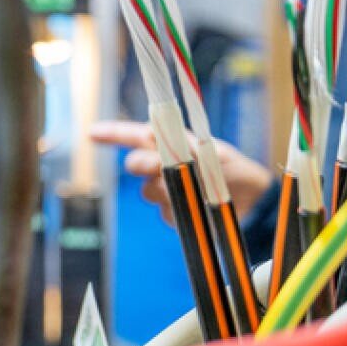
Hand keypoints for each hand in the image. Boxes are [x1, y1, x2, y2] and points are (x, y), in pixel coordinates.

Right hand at [91, 120, 274, 221]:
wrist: (254, 204)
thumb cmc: (234, 172)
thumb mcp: (208, 158)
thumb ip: (177, 158)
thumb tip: (151, 162)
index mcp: (173, 143)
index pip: (136, 135)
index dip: (112, 134)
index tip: (91, 133)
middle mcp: (166, 165)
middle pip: (136, 164)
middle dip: (141, 164)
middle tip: (154, 168)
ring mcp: (167, 190)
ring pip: (148, 190)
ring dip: (165, 190)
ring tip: (193, 190)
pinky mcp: (172, 212)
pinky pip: (163, 210)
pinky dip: (176, 208)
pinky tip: (195, 207)